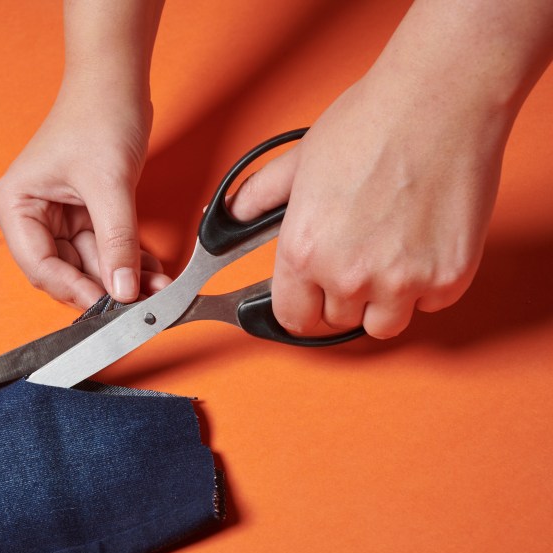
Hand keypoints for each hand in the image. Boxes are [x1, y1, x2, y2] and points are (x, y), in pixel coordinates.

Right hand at [0, 87, 169, 309]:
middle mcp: (31, 215)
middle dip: (106, 285)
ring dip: (123, 276)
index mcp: (15, 205)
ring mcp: (59, 216)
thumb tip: (123, 289)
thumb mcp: (109, 184)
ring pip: (91, 263)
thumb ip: (117, 241)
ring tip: (156, 287)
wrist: (118, 81)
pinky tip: (152, 270)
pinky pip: (106, 247)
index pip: (40, 267)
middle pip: (66, 270)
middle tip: (140, 302)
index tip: (108, 305)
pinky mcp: (85, 213)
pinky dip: (129, 259)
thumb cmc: (97, 114)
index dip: (75, 290)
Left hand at [230, 72, 506, 338]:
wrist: (440, 98)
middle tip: (354, 260)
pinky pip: (432, 303)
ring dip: (384, 302)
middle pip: (338, 323)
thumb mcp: (298, 160)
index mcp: (305, 252)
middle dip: (342, 299)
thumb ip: (259, 196)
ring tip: (388, 255)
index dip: (299, 311)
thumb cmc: (372, 121)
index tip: (309, 303)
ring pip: (385, 324)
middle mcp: (349, 275)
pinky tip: (422, 242)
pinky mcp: (449, 276)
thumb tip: (232, 215)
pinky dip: (428, 284)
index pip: (293, 319)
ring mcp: (403, 281)